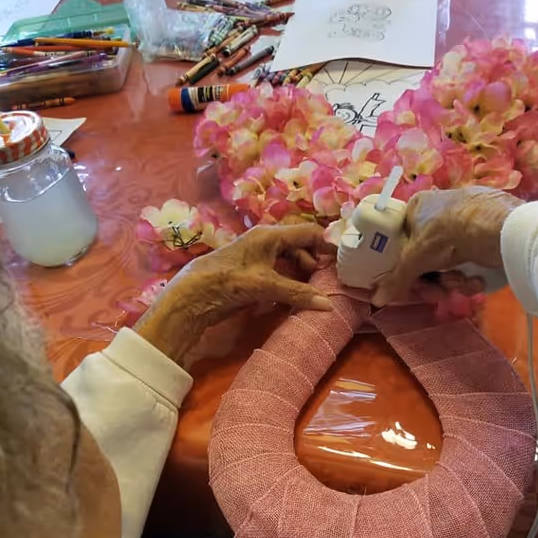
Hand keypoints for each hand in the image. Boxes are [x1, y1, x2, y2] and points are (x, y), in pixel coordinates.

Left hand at [134, 224, 333, 364]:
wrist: (193, 295)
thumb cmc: (229, 281)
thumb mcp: (266, 286)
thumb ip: (297, 293)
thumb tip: (328, 305)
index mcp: (270, 235)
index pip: (308, 232)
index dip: (327, 244)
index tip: (345, 259)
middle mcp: (266, 242)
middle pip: (299, 247)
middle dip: (315, 263)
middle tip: (330, 281)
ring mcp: (258, 258)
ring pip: (289, 262)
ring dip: (302, 276)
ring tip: (315, 292)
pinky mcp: (252, 274)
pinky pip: (278, 274)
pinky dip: (289, 283)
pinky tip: (294, 298)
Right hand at [372, 186, 522, 306]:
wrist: (495, 228)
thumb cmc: (444, 234)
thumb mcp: (414, 258)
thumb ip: (396, 279)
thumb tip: (377, 300)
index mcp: (417, 206)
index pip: (402, 239)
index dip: (404, 264)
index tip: (409, 284)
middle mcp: (439, 212)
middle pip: (427, 257)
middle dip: (434, 279)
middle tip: (438, 293)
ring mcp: (463, 223)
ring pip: (449, 264)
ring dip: (453, 281)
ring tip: (461, 284)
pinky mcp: (484, 236)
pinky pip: (469, 262)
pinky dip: (471, 276)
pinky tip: (476, 281)